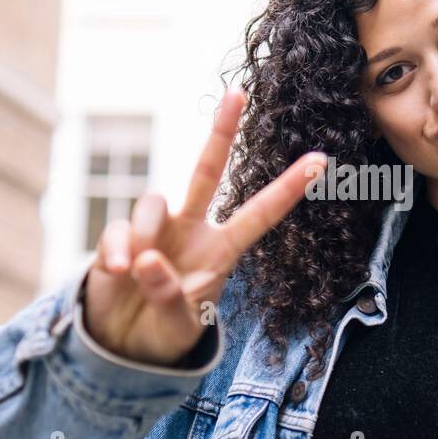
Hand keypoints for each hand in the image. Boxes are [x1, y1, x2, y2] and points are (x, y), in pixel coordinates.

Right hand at [82, 87, 325, 367]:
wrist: (123, 346)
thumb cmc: (165, 333)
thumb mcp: (177, 325)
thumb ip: (167, 295)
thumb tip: (147, 259)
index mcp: (221, 251)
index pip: (260, 215)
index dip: (288, 189)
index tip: (321, 160)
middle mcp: (191, 230)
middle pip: (207, 172)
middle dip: (222, 132)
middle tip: (238, 93)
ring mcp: (155, 229)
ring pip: (154, 200)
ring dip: (145, 233)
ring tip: (134, 271)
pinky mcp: (121, 235)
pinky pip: (118, 229)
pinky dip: (116, 250)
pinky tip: (116, 272)